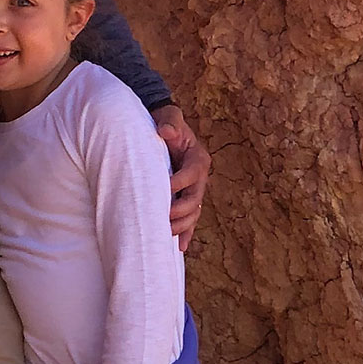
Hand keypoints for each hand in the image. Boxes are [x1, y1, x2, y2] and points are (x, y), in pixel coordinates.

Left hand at [153, 104, 209, 251]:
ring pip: (193, 212)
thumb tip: (166, 131)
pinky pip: (189, 218)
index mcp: (198, 159)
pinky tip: (180, 247)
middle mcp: (199, 177)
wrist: (165, 128)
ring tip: (167, 234)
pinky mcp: (186, 197)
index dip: (178, 183)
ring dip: (182, 225)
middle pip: (195, 199)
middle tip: (163, 217)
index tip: (163, 189)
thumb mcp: (170, 116)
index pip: (190, 175)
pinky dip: (186, 232)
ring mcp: (194, 189)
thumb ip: (170, 121)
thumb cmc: (166, 121)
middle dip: (180, 210)